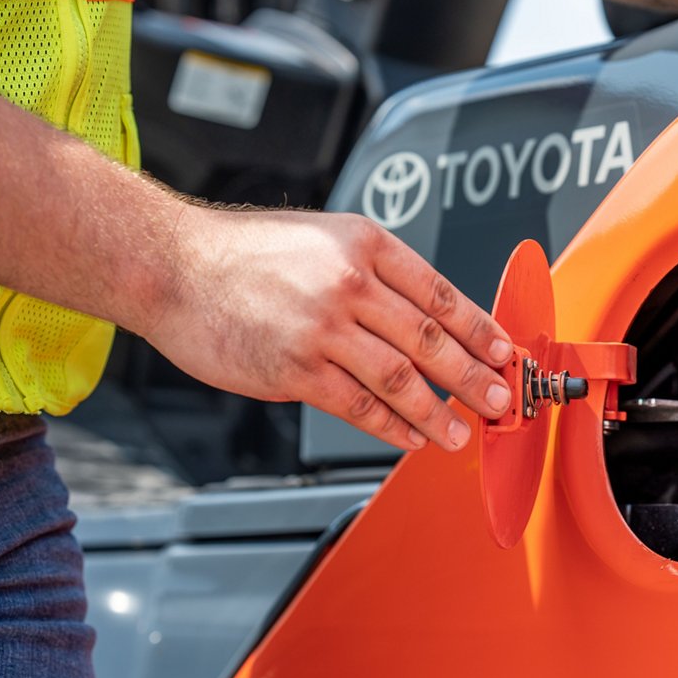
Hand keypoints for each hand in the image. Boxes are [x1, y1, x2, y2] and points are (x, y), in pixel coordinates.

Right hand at [143, 204, 512, 451]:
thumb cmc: (247, 254)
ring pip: (400, 378)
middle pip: (430, 339)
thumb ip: (377, 274)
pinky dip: (391, 426)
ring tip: (461, 432)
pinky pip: (358, 405)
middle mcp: (350, 283)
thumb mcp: (324, 240)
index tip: (504, 353)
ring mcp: (322, 328)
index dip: (480, 329)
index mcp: (366, 245)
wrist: (173, 267)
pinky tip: (411, 437)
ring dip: (438, 411)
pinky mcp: (295, 368)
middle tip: (500, 398)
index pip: (441, 294)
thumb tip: (429, 320)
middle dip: (474, 376)